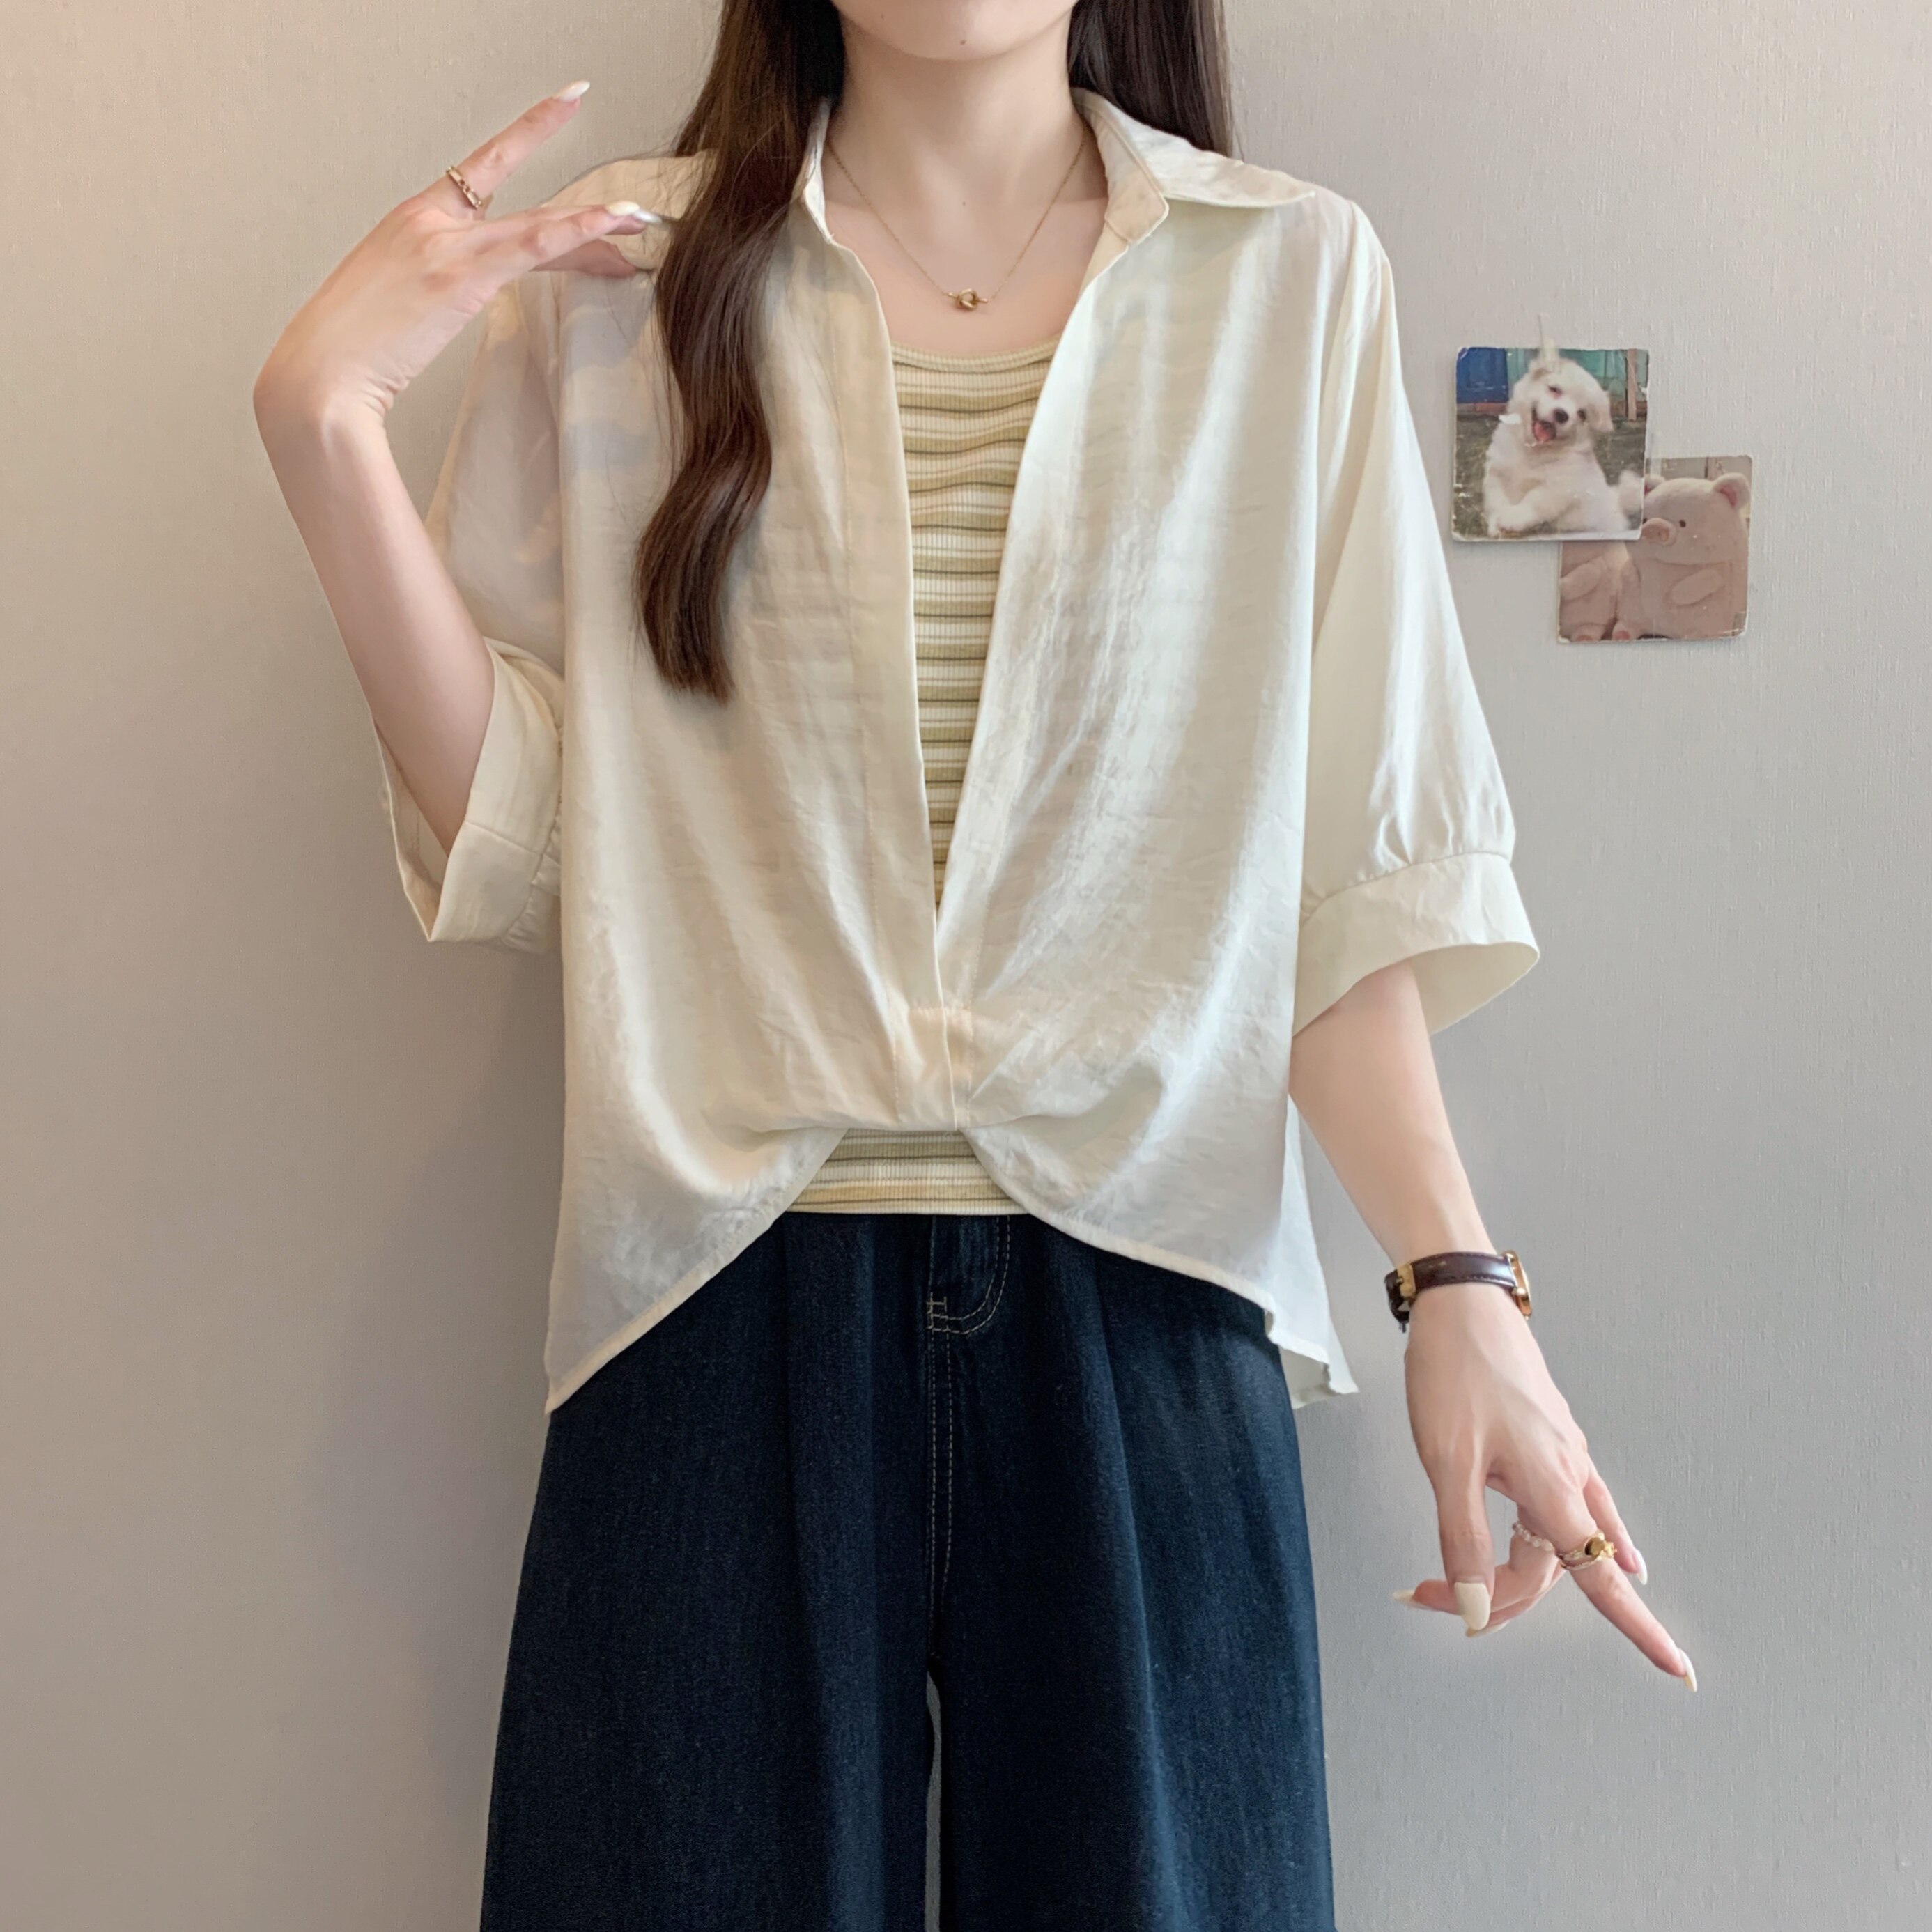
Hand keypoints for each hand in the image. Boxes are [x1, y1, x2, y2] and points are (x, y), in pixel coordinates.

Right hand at [252, 82, 655, 429]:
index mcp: (410, 222)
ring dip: (595, 225)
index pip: (479, 171)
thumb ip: (426, 290)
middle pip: (522, 206)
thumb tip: (447, 303)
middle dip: (580, 209)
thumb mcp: (390, 306)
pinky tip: (613, 228)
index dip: (525, 135)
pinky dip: (579, 233)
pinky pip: (534, 246)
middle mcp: (428, 221)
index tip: (562, 109)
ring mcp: (444, 246)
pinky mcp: (460, 277)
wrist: (319, 376)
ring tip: (639, 222)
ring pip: (538, 225)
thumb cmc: (348, 353)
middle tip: (629, 208)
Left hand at [1397, 1281, 1694, 1688]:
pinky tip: (1618, 1551)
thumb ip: (1462, 1538)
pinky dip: (1580, 1537)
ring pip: (1555, 1538)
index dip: (1640, 1632)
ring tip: (1461, 1590)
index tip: (1679, 1674)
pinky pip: (1575, 1504)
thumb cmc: (1453, 1371)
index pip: (1602, 1580)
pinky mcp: (1550, 1437)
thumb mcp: (1447, 1461)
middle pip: (1552, 1569)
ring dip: (1510, 1572)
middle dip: (1494, 1597)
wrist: (1461, 1301)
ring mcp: (1564, 1455)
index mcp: (1552, 1488)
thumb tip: (1478, 1610)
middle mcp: (1570, 1476)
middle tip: (1423, 1594)